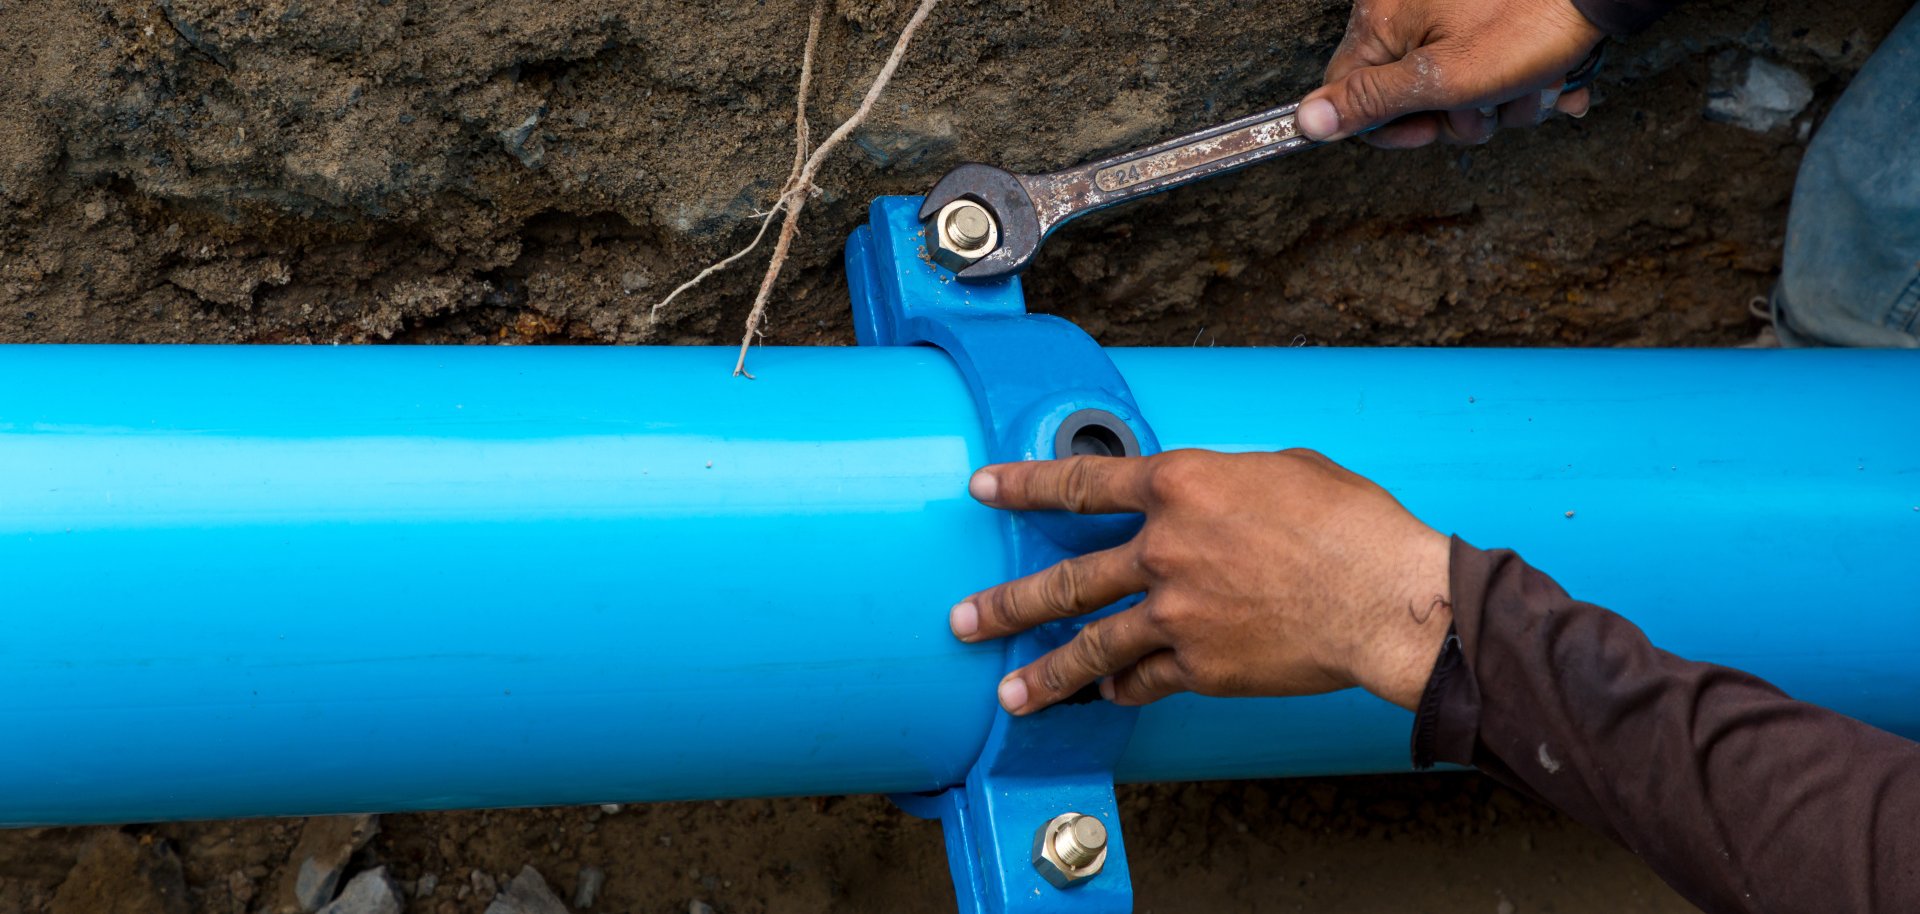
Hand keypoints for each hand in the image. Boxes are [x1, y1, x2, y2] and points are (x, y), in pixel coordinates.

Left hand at [949, 449, 1453, 714]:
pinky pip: (1148, 680)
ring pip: (1091, 644)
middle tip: (965, 619)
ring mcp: (1177, 611)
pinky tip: (1107, 696)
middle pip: (1065, 579)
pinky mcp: (1201, 664)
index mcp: (1179, 486)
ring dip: (1045, 672)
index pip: (1079, 483)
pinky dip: (1125, 689)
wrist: (1382, 595)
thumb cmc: (1349, 523)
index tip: (985, 488)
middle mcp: (1163, 548)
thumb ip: (1227, 483)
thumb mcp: (1282, 470)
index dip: (1024, 485)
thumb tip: (1215, 496)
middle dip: (1008, 603)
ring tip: (1009, 691)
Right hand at [1296, 0, 1604, 148]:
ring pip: (1461, 90)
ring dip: (1505, 103)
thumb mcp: (1444, 78)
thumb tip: (1307, 122)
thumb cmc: (1528, 22)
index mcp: (1384, 19)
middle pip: (1411, 97)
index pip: (1349, 92)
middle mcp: (1411, 9)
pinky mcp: (1492, 17)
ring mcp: (1454, 12)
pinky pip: (1492, 67)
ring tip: (1535, 80)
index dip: (1390, 126)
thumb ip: (1372, 102)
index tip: (1430, 128)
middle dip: (1462, 114)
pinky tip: (1551, 76)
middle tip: (1494, 99)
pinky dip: (1524, 82)